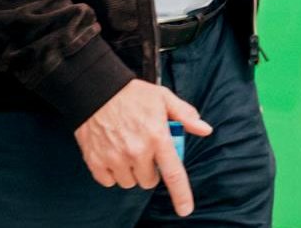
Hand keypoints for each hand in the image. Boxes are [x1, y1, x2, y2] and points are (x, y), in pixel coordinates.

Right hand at [74, 80, 212, 215]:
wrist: (96, 90)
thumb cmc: (133, 94)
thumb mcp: (164, 98)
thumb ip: (185, 115)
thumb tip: (205, 129)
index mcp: (157, 137)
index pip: (173, 174)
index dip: (181, 195)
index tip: (185, 210)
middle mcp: (137, 152)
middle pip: (150, 181)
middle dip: (151, 170)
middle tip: (146, 152)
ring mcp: (115, 158)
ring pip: (129, 183)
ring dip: (131, 172)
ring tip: (128, 150)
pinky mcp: (96, 161)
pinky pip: (109, 182)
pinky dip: (112, 173)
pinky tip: (112, 154)